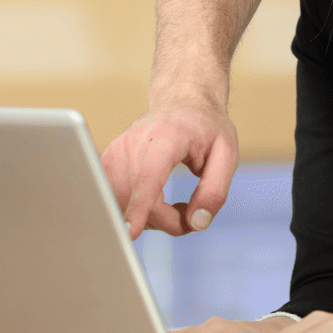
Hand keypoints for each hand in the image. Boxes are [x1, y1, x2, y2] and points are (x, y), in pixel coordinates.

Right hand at [101, 96, 238, 238]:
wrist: (182, 102)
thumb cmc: (206, 128)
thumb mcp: (226, 155)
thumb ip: (215, 191)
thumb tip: (196, 224)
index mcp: (166, 137)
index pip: (149, 176)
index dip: (140, 206)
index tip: (129, 231)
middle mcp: (134, 143)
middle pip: (138, 199)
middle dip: (166, 220)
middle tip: (190, 213)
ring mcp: (116, 153)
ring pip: (123, 204)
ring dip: (151, 217)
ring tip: (176, 203)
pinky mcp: (106, 163)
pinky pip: (116, 199)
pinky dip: (137, 210)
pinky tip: (156, 199)